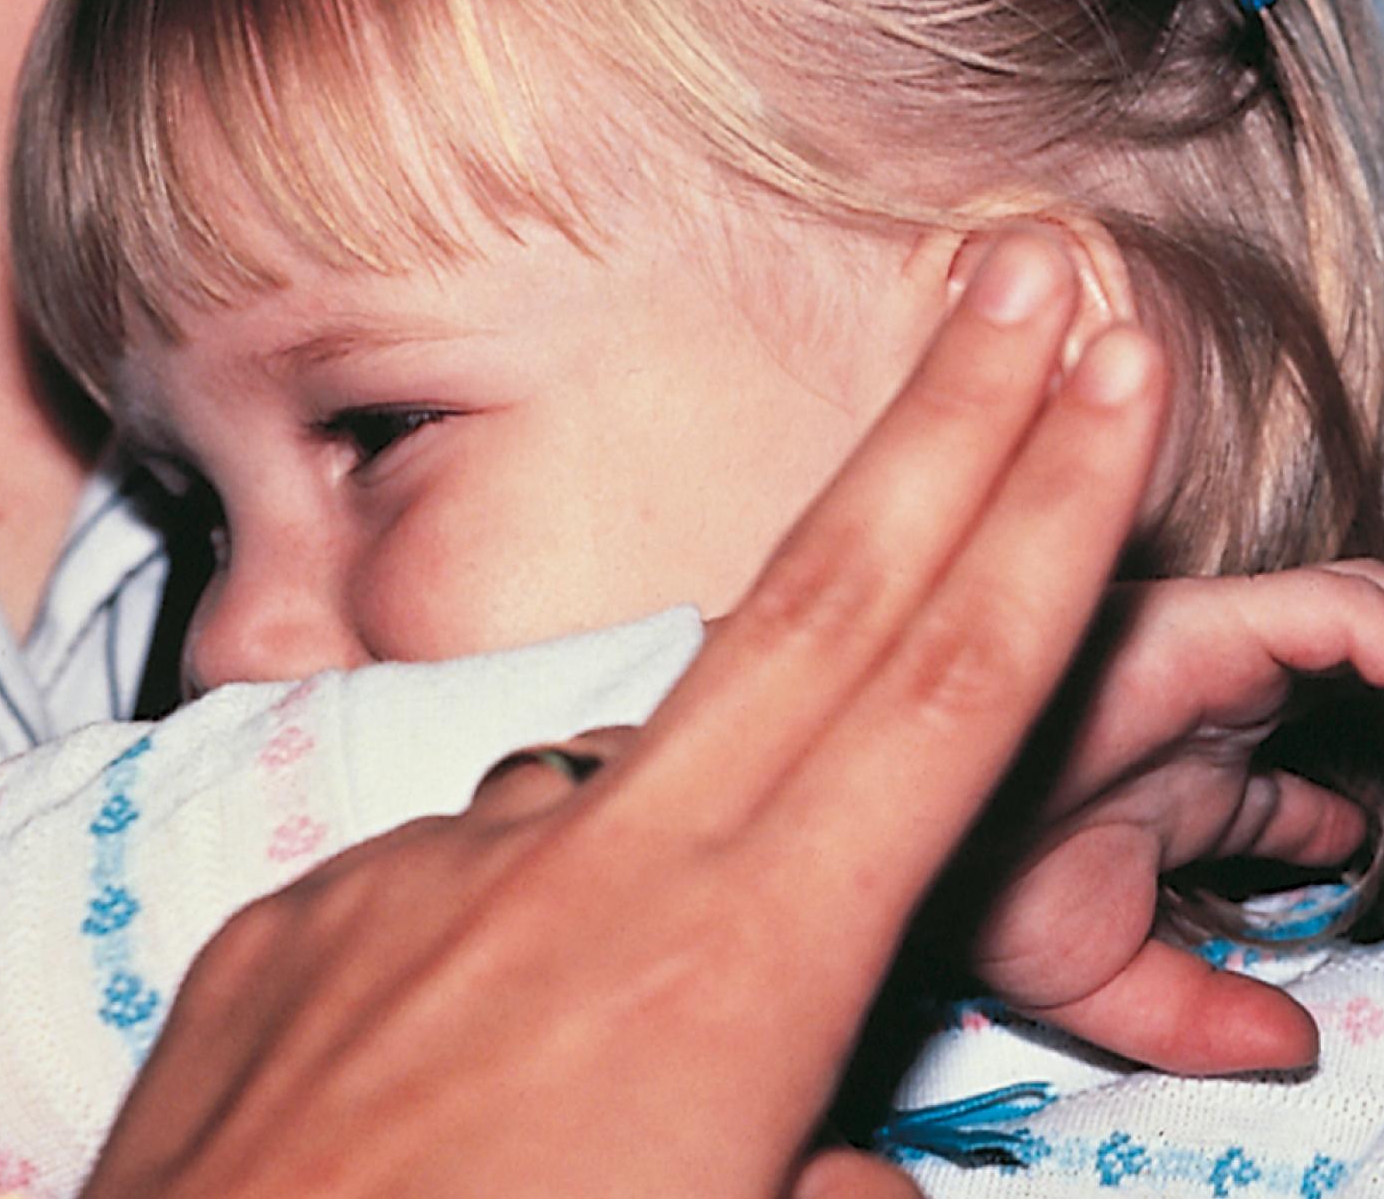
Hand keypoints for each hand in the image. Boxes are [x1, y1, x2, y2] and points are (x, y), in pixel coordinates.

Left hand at [79, 234, 1166, 1198]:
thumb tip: (826, 1158)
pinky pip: (430, 916)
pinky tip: (428, 1111)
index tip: (1102, 358)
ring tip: (561, 1106)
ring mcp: (407, 882)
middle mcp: (566, 884)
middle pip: (801, 614)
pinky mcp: (280, 925)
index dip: (1037, 513)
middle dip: (936, 436)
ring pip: (588, 827)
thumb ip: (815, 1170)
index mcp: (720, 969)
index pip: (929, 695)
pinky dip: (470, 986)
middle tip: (1023, 274)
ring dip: (635, 898)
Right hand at [965, 561, 1383, 1073]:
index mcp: (1183, 771)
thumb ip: (1203, 1016)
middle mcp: (1202, 701)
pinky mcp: (1198, 626)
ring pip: (1368, 607)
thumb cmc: (964, 900)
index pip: (1321, 748)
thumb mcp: (1104, 987)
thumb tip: (1295, 1042)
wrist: (898, 852)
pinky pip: (1341, 611)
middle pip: (1362, 656)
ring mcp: (1202, 655)